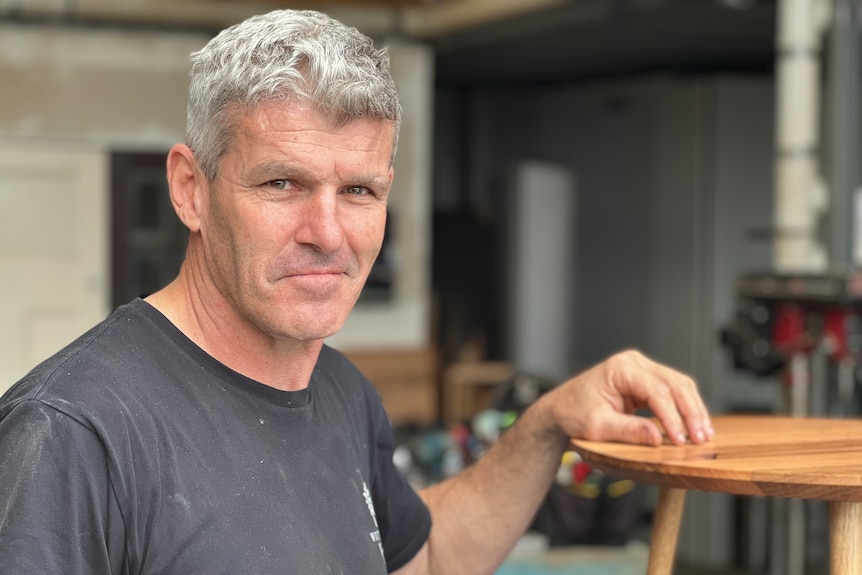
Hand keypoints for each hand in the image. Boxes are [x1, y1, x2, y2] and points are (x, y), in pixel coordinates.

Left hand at [540, 350, 713, 446]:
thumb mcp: (597, 426)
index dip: (672, 416)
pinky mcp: (646, 382)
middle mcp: (634, 363)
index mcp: (620, 368)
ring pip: (679, 386)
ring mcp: (642, 370)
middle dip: (691, 412)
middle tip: (701, 438)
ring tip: (704, 435)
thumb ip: (628, 431)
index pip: (656, 390)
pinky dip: (685, 409)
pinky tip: (695, 426)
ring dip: (694, 410)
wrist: (561, 409)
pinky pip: (673, 392)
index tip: (680, 440)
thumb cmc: (573, 413)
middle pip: (675, 384)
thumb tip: (658, 438)